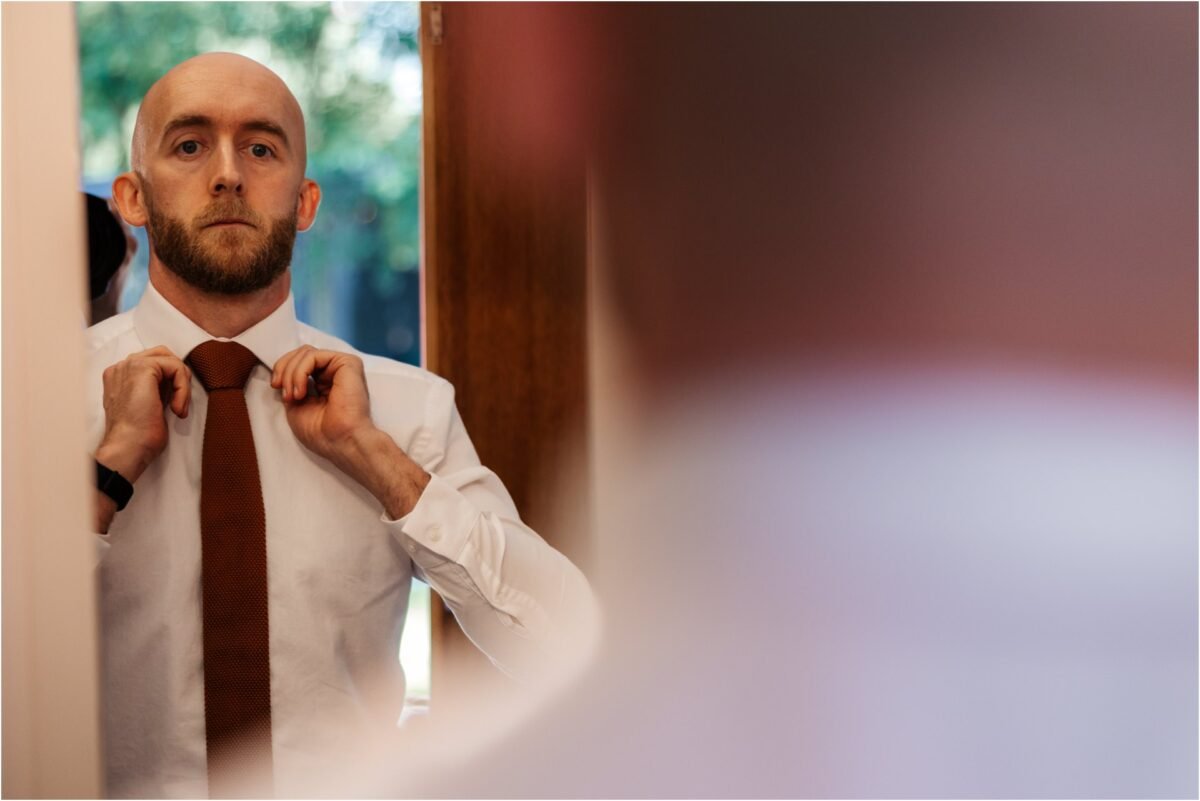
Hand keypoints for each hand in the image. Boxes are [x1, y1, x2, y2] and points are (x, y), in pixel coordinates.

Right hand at [96, 345, 190, 481]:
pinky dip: (183, 388)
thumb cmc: (137, 436)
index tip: (173, 406)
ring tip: (178, 408)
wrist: (127, 447)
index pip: (154, 364)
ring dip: (182, 385)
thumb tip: (176, 382)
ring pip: (171, 360)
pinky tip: (177, 408)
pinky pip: (176, 367)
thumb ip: (157, 389)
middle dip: (178, 377)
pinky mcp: (142, 368)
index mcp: (120, 376)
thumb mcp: (149, 405)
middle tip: (180, 402)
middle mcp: (121, 367)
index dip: (171, 381)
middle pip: (162, 355)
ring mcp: (128, 365)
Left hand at [271, 345, 373, 462]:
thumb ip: (291, 385)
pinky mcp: (348, 363)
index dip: (283, 370)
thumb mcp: (296, 405)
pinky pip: (314, 356)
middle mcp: (335, 371)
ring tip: (293, 396)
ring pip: (306, 352)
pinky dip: (300, 372)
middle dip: (284, 369)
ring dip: (291, 374)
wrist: (341, 442)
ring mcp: (342, 366)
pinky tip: (301, 392)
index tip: (275, 387)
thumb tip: (282, 371)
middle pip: (301, 353)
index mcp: (325, 381)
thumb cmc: (322, 432)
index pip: (300, 361)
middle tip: (282, 391)